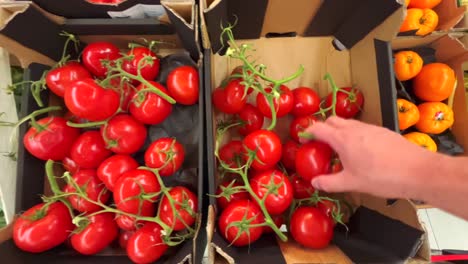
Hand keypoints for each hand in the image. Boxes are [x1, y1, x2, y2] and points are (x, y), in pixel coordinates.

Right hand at [303, 116, 439, 198]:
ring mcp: (370, 128)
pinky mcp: (383, 132)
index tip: (303, 140)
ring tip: (340, 151)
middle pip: (332, 121)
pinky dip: (354, 135)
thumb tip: (314, 182)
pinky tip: (361, 153)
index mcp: (342, 138)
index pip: (318, 128)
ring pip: (348, 124)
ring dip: (339, 132)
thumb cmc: (381, 177)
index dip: (307, 132)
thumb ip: (330, 182)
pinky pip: (362, 129)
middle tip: (321, 145)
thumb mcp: (352, 183)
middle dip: (323, 129)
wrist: (418, 171)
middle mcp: (355, 128)